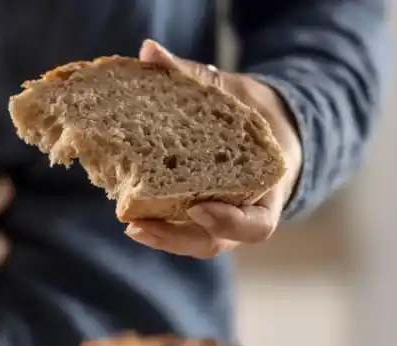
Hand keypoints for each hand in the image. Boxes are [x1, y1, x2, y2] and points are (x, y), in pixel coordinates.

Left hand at [125, 40, 302, 258]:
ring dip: (162, 237)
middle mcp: (244, 213)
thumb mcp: (233, 92)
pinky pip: (180, 226)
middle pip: (213, 242)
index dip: (229, 221)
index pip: (256, 225)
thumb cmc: (252, 112)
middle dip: (177, 238)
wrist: (263, 127)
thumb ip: (194, 76)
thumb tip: (149, 52)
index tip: (198, 207)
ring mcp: (220, 220)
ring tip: (130, 225)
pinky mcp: (197, 216)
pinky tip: (128, 210)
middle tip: (139, 226)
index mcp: (268, 190)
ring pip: (193, 241)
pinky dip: (157, 222)